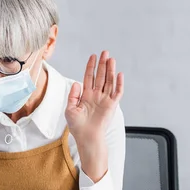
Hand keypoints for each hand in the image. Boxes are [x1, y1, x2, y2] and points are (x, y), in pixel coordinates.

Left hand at [65, 51, 123, 180]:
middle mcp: (96, 95)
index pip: (89, 77)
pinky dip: (119, 83)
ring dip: (110, 70)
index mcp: (86, 95)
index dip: (91, 66)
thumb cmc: (77, 126)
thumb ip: (73, 95)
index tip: (93, 56)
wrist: (86, 137)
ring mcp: (105, 100)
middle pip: (100, 76)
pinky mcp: (112, 105)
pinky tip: (119, 74)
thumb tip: (77, 82)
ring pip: (109, 81)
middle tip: (105, 52)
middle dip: (102, 64)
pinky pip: (117, 92)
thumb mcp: (70, 109)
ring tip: (111, 59)